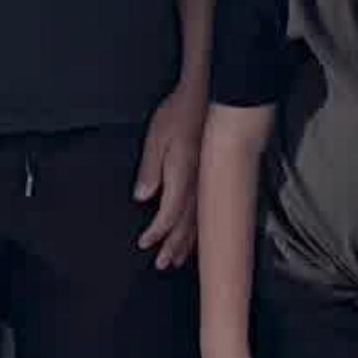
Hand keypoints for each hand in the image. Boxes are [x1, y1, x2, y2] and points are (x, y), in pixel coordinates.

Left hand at [135, 86, 205, 268]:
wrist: (211, 94)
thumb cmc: (180, 112)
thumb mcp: (157, 137)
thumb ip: (150, 169)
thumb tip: (142, 196)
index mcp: (182, 176)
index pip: (168, 215)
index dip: (156, 232)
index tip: (144, 243)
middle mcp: (199, 184)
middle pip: (186, 226)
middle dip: (173, 247)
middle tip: (162, 264)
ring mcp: (210, 182)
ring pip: (200, 222)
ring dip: (188, 243)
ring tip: (179, 259)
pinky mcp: (215, 177)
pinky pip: (209, 211)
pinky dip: (202, 228)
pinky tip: (199, 236)